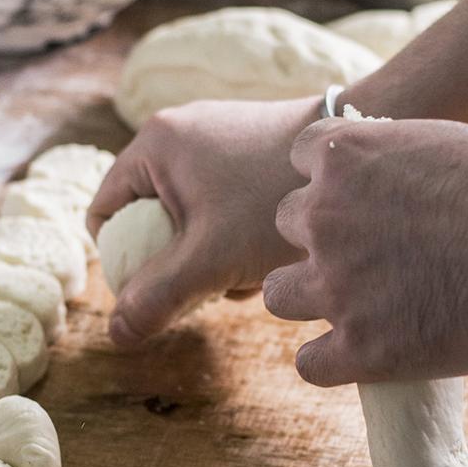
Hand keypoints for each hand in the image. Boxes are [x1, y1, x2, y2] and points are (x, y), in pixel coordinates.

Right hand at [88, 97, 321, 346]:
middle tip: (212, 279)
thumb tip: (116, 333)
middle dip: (177, 262)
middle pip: (148, 220)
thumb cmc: (278, 199)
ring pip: (189, 220)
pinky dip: (236, 236)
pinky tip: (269, 248)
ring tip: (249, 264)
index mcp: (153, 145)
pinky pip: (221, 207)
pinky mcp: (250, 150)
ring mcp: (217, 138)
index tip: (157, 289)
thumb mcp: (209, 259)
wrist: (363, 145)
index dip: (122, 261)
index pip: (104, 215)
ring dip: (210, 255)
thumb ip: (158, 297)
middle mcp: (179, 133)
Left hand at [263, 116, 467, 385]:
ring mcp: (334, 284)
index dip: (332, 178)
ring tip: (354, 307)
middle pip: (287, 223)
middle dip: (322, 237)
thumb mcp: (456, 145)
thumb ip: (408, 160)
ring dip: (309, 298)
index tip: (361, 193)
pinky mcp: (356, 347)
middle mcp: (324, 216)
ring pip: (277, 294)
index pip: (301, 155)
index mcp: (347, 154)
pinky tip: (363, 356)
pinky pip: (308, 363)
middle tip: (369, 254)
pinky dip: (331, 362)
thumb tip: (404, 173)